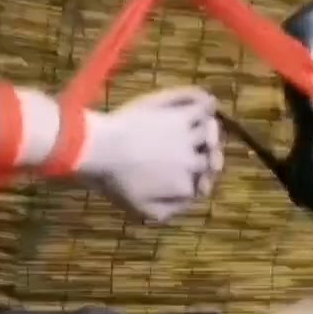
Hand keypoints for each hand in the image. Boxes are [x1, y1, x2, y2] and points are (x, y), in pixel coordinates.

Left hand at [87, 86, 222, 222]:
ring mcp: (188, 136)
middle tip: (207, 153)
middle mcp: (192, 161)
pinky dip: (208, 104)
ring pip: (211, 131)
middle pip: (213, 157)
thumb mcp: (142, 209)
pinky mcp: (179, 114)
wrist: (99, 150)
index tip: (197, 177)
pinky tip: (207, 103)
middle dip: (212, 157)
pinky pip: (203, 106)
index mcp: (184, 184)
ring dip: (212, 130)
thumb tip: (189, 202)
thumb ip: (169, 210)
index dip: (202, 179)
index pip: (203, 183)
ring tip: (207, 126)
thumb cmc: (115, 182)